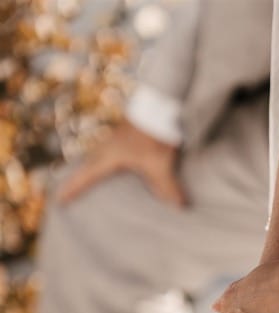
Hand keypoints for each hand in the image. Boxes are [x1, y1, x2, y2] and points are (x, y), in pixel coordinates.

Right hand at [56, 121, 186, 206]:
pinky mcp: (123, 134)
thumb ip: (168, 187)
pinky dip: (103, 162)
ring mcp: (114, 138)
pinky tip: (110, 166)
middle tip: (66, 193)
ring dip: (89, 170)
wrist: (159, 102)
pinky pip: (107, 152)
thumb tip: (180, 206)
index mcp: (109, 156)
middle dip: (76, 180)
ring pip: (96, 158)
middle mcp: (106, 146)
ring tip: (85, 181)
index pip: (86, 176)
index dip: (73, 190)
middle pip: (86, 166)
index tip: (59, 201)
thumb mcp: (161, 164)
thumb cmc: (154, 133)